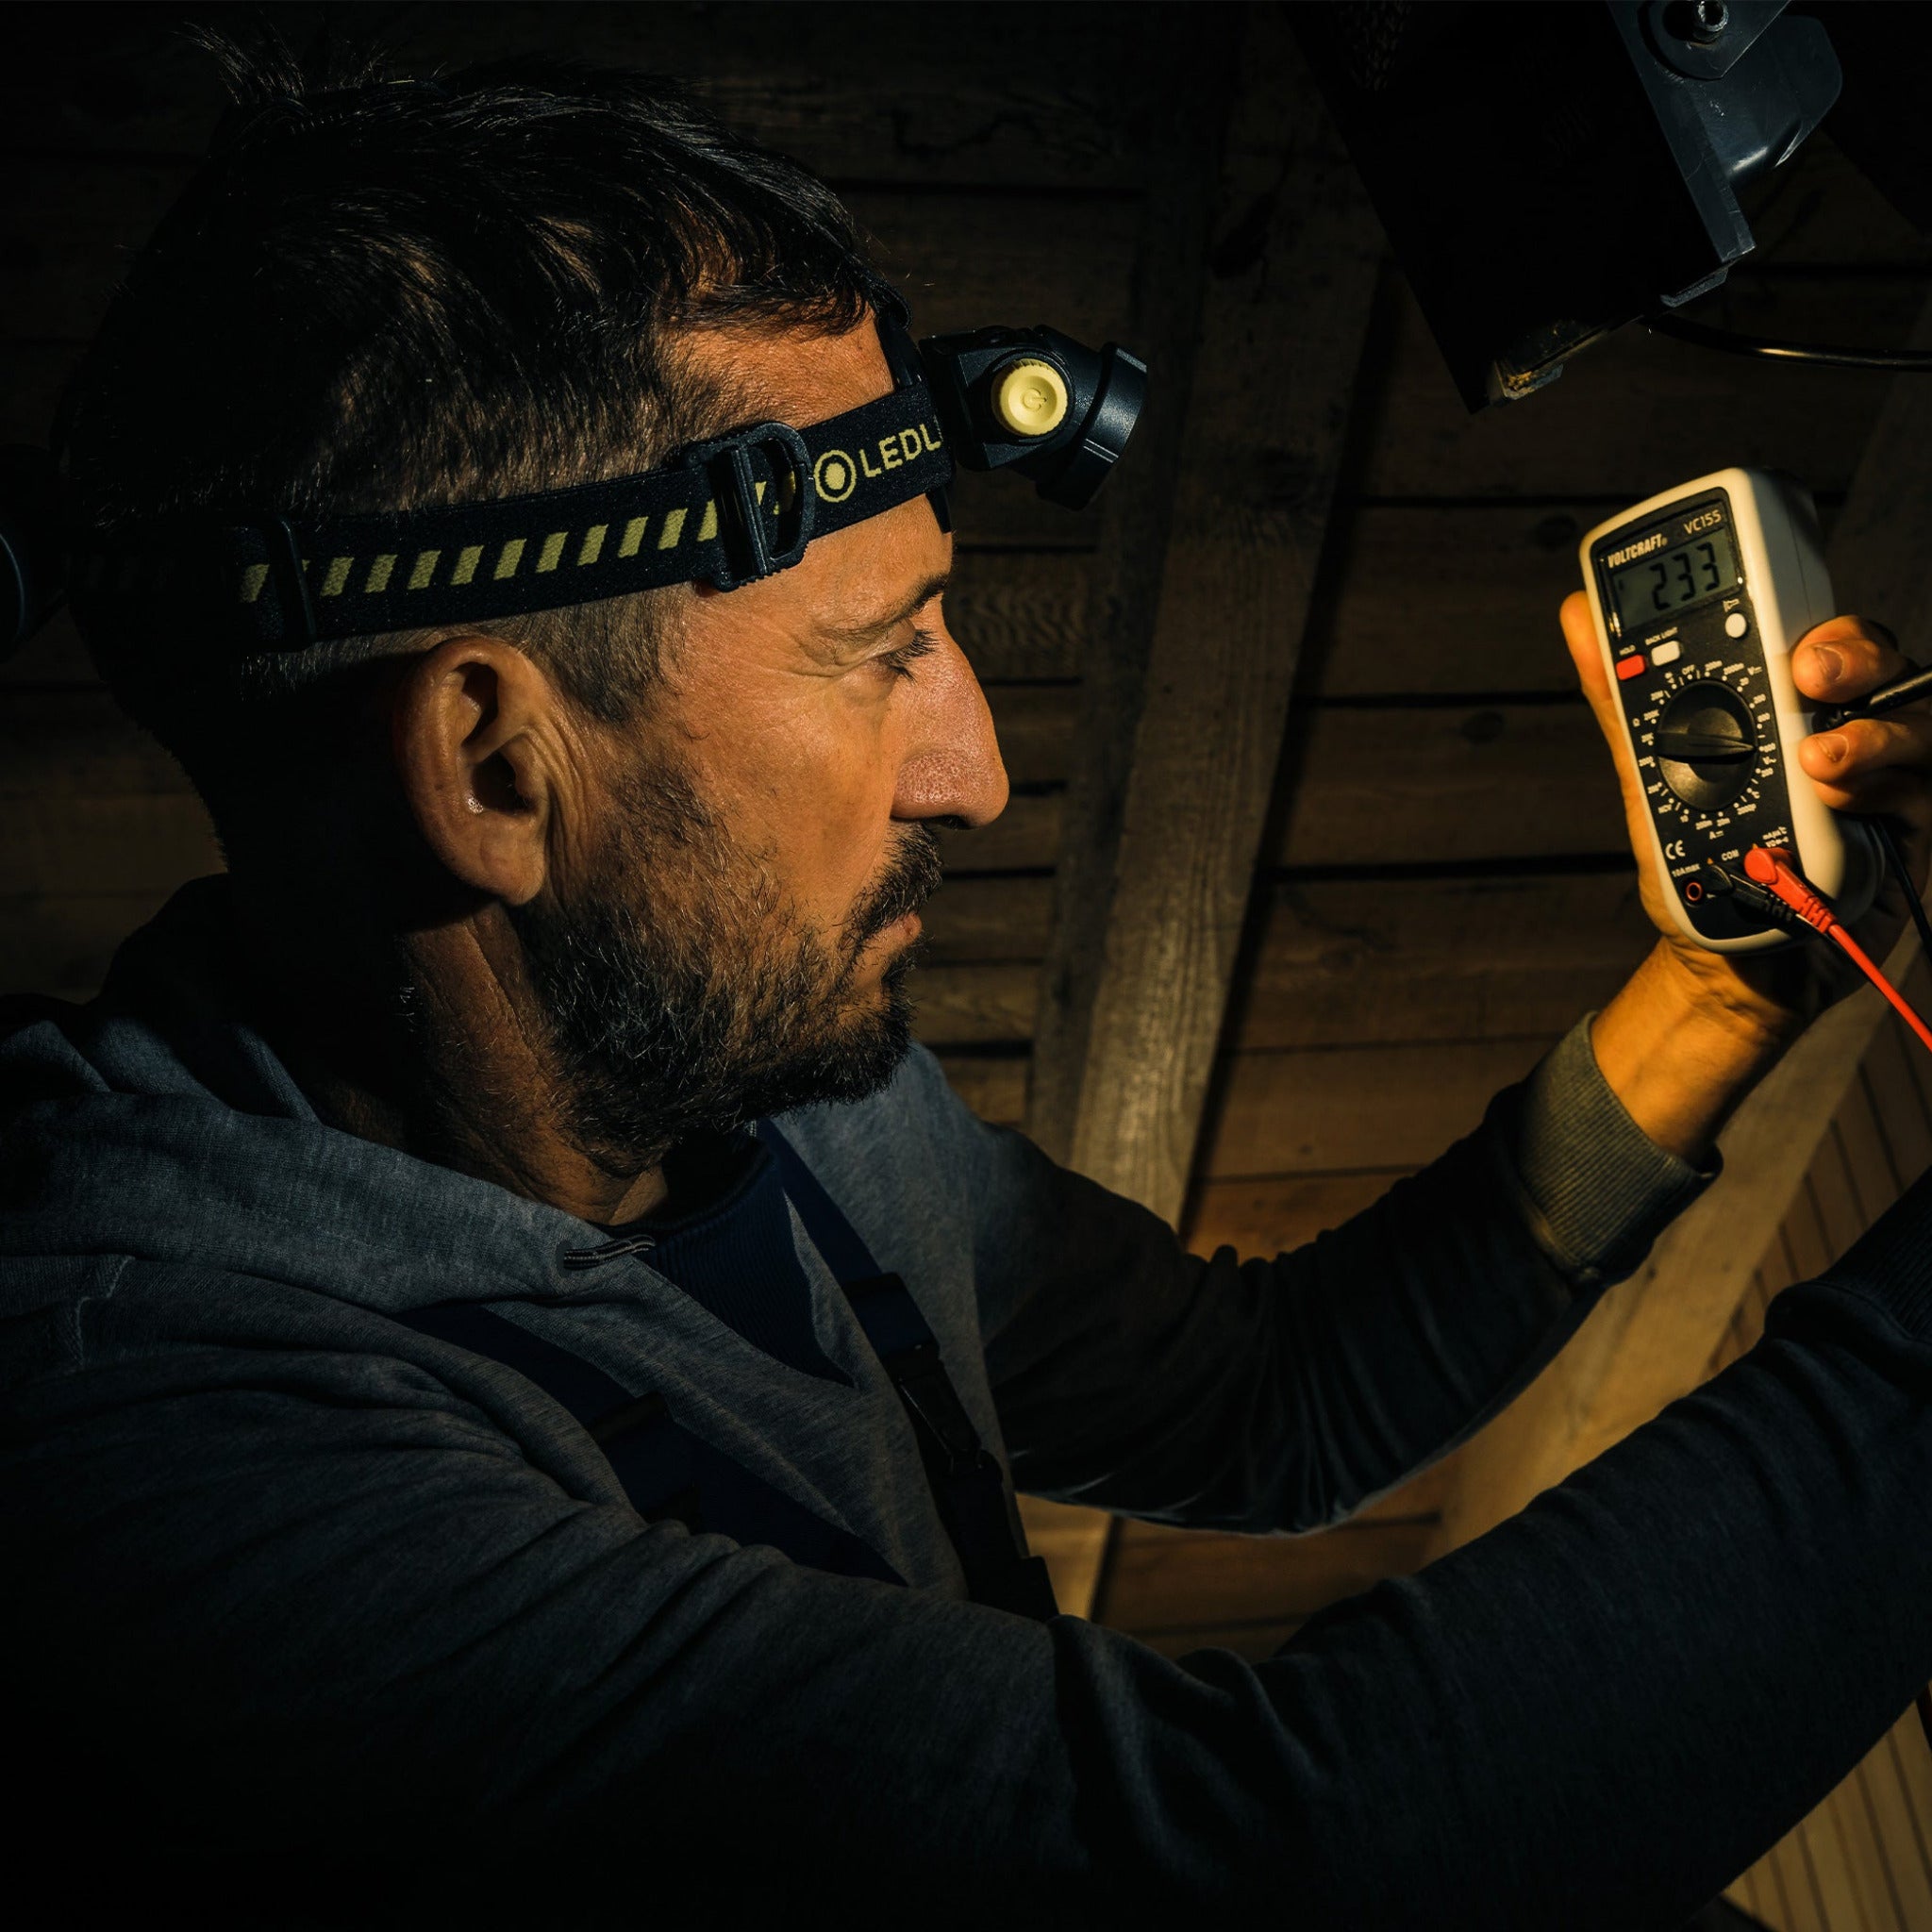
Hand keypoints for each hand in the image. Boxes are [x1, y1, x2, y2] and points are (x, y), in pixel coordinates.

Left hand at [1561, 595, 1931, 1153]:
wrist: (1732, 950)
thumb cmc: (1700, 852)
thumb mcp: (1649, 772)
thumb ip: (1621, 697)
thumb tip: (1575, 615)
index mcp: (1782, 692)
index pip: (1801, 625)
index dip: (1790, 602)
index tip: (1763, 601)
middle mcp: (1841, 716)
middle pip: (1870, 654)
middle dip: (1844, 652)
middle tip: (1808, 675)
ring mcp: (1881, 764)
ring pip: (1907, 717)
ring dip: (1866, 735)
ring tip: (1815, 760)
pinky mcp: (1908, 814)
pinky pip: (1915, 784)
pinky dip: (1877, 790)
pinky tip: (1837, 802)